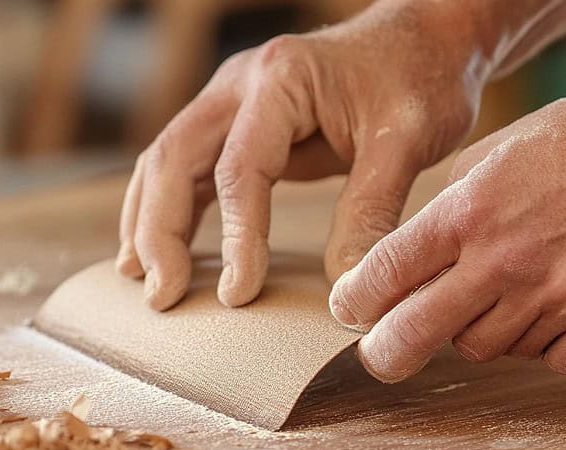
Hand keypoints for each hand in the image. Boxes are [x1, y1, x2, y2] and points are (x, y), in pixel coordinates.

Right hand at [116, 2, 490, 309]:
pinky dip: (167, 209)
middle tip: (164, 296)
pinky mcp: (234, 124)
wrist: (422, 38)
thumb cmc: (418, 77)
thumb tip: (346, 289)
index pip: (241, 167)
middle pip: (174, 158)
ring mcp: (230, 101)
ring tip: (142, 280)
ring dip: (150, 222)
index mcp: (281, 81)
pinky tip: (159, 251)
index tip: (238, 293)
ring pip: (166, 161)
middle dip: (160, 231)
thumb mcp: (409, 141)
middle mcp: (239, 84)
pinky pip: (185, 167)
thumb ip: (372, 211)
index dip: (236, 236)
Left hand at [330, 85, 565, 381]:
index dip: (356, 302)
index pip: (387, 275)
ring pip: (485, 350)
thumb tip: (404, 272)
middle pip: (419, 333)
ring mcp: (562, 295)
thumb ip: (442, 219)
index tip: (349, 311)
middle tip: (379, 356)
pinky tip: (545, 306)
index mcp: (470, 212)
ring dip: (476, 331)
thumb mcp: (484, 160)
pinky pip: (548, 360)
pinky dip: (538, 342)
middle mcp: (509, 259)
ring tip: (499, 292)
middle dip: (386, 353)